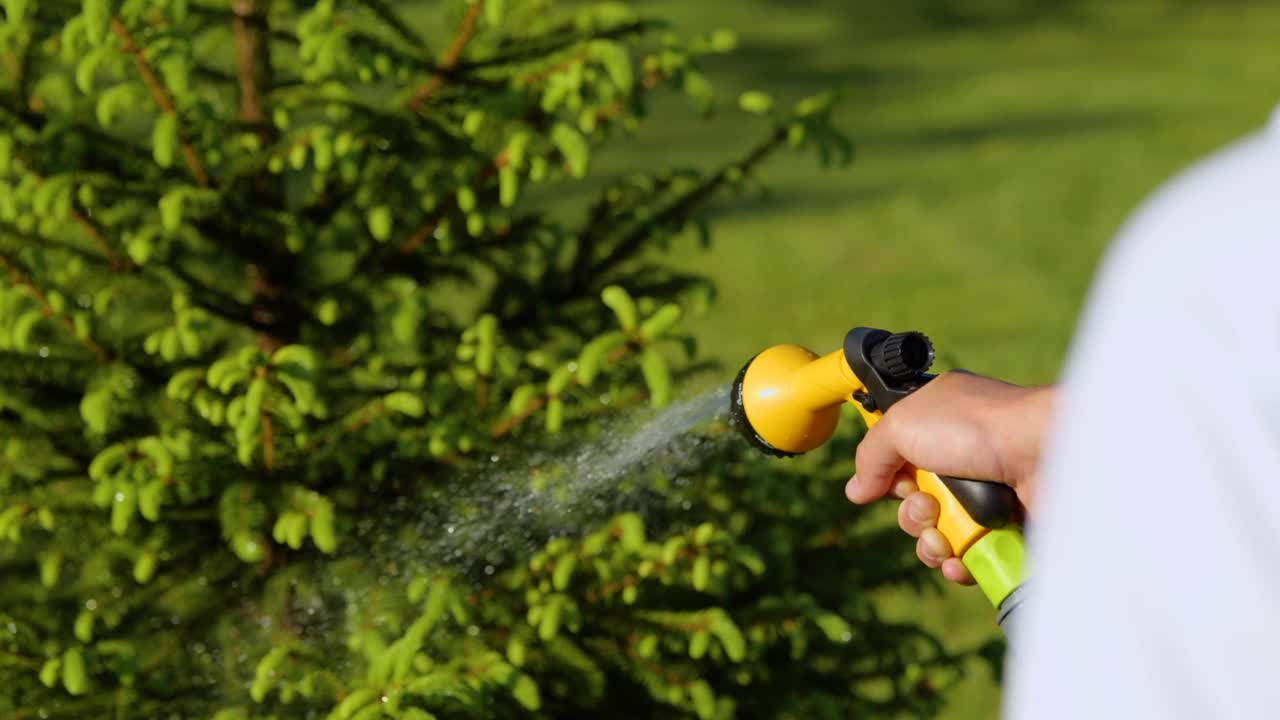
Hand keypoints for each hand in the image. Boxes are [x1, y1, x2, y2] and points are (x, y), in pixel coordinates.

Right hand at [844, 371, 1053, 584]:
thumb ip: (870, 455)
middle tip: (927, 505)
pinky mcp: (1005, 528)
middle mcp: (962, 458)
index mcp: (938, 424)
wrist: (1046, 454)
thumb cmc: (978, 427)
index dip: (889, 476)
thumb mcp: (903, 424)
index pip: (900, 459)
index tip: (892, 480)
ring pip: (937, 535)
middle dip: (911, 513)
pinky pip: (967, 559)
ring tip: (945, 534)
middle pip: (915, 502)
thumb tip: (856, 491)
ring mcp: (986, 494)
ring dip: (930, 542)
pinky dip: (956, 565)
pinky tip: (958, 561)